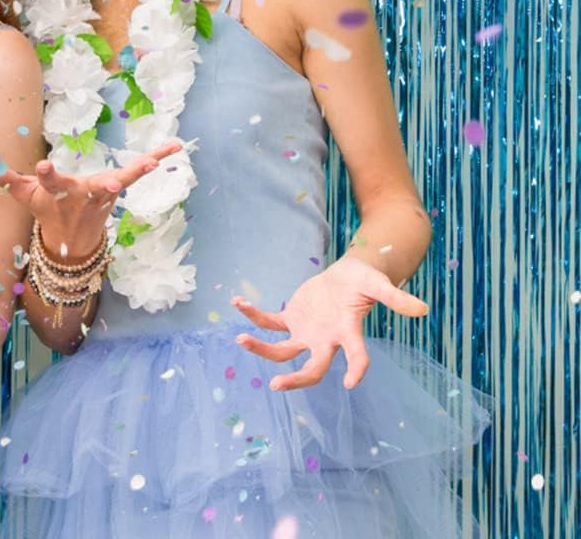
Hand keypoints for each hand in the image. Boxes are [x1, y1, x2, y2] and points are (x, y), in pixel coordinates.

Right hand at [0, 141, 182, 260]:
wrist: (74, 241)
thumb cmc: (47, 209)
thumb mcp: (23, 195)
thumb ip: (2, 179)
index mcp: (57, 192)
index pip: (49, 181)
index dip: (46, 173)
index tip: (43, 164)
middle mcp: (81, 194)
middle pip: (87, 186)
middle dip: (96, 184)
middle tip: (107, 182)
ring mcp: (103, 192)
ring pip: (120, 181)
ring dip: (135, 172)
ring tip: (151, 162)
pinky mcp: (118, 187)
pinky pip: (138, 172)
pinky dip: (158, 158)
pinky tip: (177, 146)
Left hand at [232, 256, 428, 390]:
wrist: (345, 276)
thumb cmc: (364, 281)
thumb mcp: (378, 284)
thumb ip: (395, 297)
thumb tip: (424, 309)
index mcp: (348, 332)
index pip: (357, 356)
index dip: (357, 369)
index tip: (352, 382)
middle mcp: (326, 340)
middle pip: (311, 369)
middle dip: (296, 380)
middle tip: (276, 385)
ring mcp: (307, 333)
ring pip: (283, 351)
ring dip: (261, 348)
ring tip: (240, 338)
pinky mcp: (292, 319)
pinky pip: (270, 322)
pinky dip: (253, 315)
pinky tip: (236, 303)